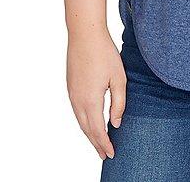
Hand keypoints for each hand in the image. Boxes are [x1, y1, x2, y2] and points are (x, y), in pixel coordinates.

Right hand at [66, 29, 126, 159]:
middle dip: (96, 143)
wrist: (85, 34)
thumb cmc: (104, 53)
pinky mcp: (71, 86)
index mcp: (91, 100)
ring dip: (89, 133)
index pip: (97, 130)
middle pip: (86, 129)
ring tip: (99, 142)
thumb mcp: (119, 78)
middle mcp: (78, 100)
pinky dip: (84, 121)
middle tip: (105, 154)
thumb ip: (119, 103)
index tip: (111, 154)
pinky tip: (90, 122)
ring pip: (80, 121)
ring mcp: (72, 93)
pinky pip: (76, 111)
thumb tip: (116, 123)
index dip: (104, 144)